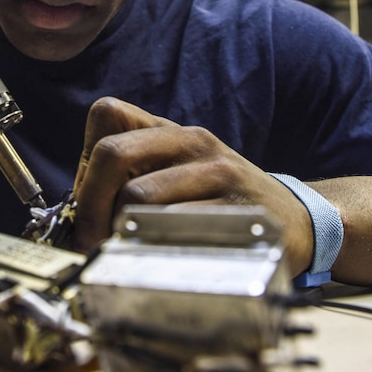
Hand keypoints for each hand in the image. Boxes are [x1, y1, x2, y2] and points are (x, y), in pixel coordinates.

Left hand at [72, 97, 314, 275]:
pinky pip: (175, 227)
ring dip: (119, 232)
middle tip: (90, 238)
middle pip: (112, 154)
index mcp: (170, 130)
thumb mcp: (179, 171)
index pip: (106, 114)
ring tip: (125, 251)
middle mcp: (192, 141)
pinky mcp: (235, 209)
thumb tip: (76, 207)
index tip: (87, 200)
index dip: (84, 162)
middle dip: (89, 204)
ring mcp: (216, 172)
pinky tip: (159, 257)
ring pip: (138, 195)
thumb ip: (132, 176)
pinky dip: (154, 247)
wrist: (296, 218)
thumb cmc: (223, 199)